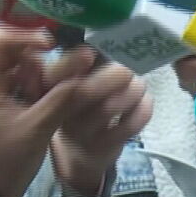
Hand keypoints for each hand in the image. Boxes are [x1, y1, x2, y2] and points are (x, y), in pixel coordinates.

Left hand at [0, 27, 102, 196]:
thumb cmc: (7, 162)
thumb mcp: (37, 130)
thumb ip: (62, 99)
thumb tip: (90, 73)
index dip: (26, 36)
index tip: (53, 45)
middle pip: (8, 49)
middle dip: (36, 52)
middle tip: (62, 60)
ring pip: (15, 64)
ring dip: (37, 67)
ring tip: (59, 79)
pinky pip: (18, 80)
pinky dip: (35, 81)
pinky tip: (53, 91)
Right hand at [50, 56, 152, 196]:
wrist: (78, 156)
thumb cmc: (78, 110)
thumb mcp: (72, 88)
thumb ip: (84, 67)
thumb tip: (114, 39)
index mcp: (49, 90)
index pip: (54, 73)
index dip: (72, 62)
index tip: (90, 54)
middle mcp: (60, 112)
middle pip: (83, 90)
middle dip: (112, 75)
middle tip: (128, 69)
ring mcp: (81, 131)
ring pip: (108, 107)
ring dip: (132, 90)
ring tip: (139, 84)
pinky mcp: (103, 146)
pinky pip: (128, 126)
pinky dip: (142, 109)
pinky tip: (145, 101)